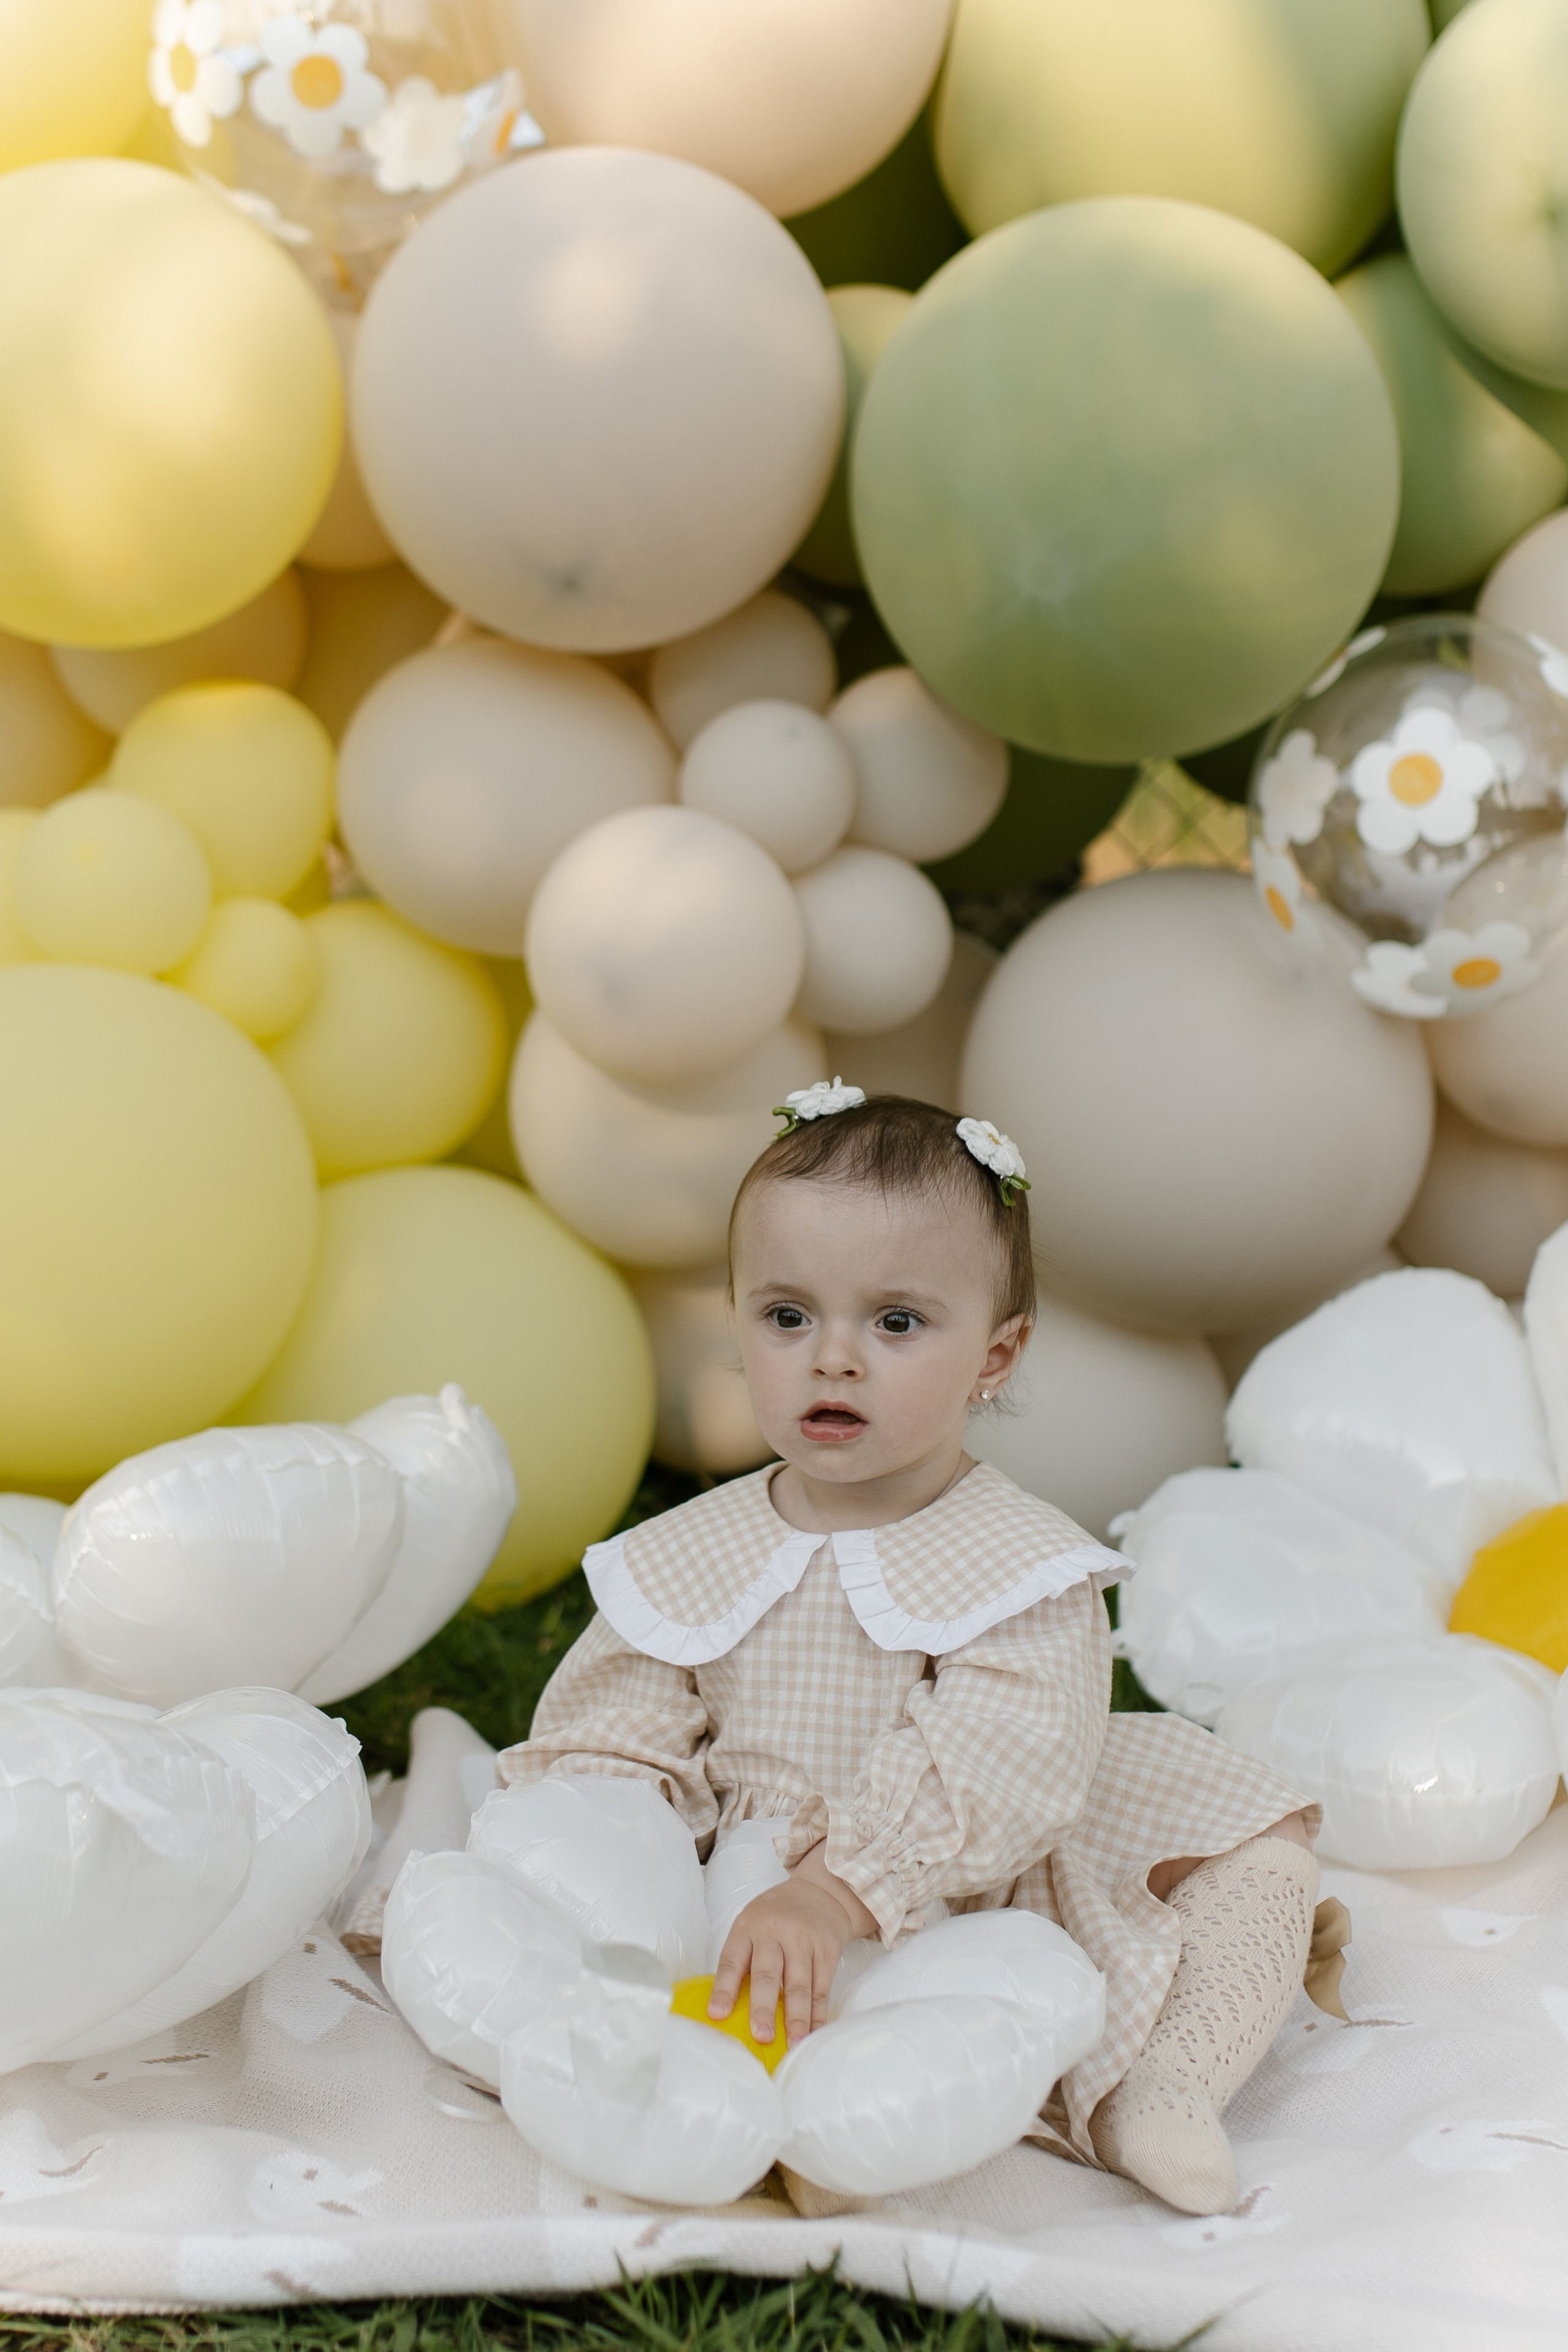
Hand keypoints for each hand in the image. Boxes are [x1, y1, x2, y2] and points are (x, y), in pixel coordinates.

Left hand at [708, 1841, 876, 2046]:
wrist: (820, 1891)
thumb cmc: (776, 1916)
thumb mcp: (751, 1924)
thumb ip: (741, 1959)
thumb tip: (728, 2009)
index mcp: (747, 1927)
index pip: (732, 1961)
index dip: (724, 1989)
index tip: (717, 2015)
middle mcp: (774, 1932)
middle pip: (767, 1974)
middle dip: (764, 2007)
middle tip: (761, 2036)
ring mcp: (804, 1940)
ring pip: (799, 1985)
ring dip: (796, 2019)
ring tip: (793, 2045)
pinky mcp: (827, 1950)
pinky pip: (822, 1987)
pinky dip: (818, 2014)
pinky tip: (814, 2032)